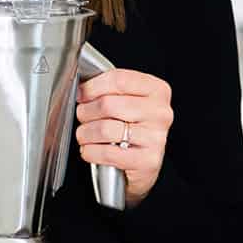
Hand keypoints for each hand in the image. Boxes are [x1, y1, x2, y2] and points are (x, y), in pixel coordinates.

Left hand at [75, 69, 172, 205]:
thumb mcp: (127, 100)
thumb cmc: (131, 126)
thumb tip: (82, 90)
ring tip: (85, 135)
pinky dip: (90, 151)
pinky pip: (107, 153)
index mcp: (157, 90)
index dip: (92, 87)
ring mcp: (156, 138)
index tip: (82, 94)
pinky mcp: (147, 161)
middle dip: (86, 112)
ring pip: (105, 129)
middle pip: (108, 104)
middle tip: (83, 117)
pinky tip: (91, 150)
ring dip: (85, 133)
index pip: (118, 80)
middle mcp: (160, 113)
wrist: (142, 162)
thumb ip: (110, 89)